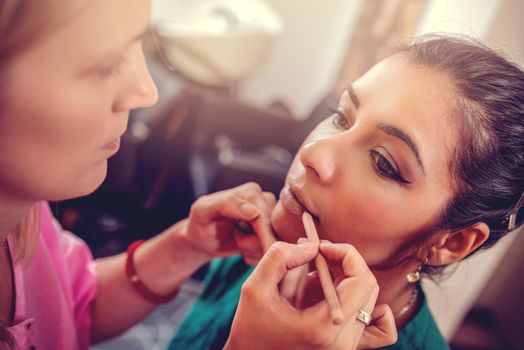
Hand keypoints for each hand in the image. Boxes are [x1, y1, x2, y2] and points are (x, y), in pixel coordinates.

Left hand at [183, 182, 276, 262]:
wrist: (203, 239)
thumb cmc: (200, 225)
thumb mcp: (204, 211)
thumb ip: (227, 205)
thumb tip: (254, 211)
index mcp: (250, 192)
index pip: (263, 217)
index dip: (261, 238)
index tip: (256, 253)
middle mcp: (264, 200)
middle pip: (271, 231)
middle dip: (253, 243)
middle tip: (235, 239)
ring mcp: (269, 215)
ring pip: (273, 241)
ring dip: (255, 249)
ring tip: (238, 242)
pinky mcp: (271, 228)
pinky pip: (273, 247)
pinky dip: (258, 253)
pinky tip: (245, 249)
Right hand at [225, 240, 396, 349]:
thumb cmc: (250, 327)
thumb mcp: (254, 288)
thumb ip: (279, 257)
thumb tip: (312, 245)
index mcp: (323, 327)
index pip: (360, 280)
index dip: (345, 253)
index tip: (320, 246)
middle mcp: (343, 341)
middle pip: (368, 287)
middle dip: (344, 261)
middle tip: (317, 254)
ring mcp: (348, 347)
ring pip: (371, 300)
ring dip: (348, 278)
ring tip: (317, 275)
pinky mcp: (347, 348)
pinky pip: (381, 330)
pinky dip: (370, 307)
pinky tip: (343, 297)